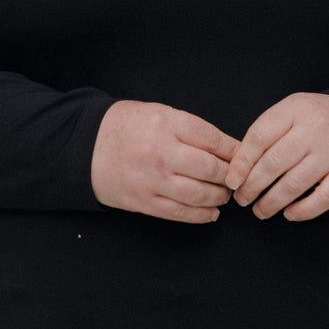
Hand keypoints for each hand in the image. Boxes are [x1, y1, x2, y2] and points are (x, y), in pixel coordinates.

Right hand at [91, 101, 239, 223]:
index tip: (243, 155)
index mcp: (166, 123)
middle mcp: (161, 151)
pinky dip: (201, 215)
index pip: (212, 139)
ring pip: (199, 193)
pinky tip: (212, 212)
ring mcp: (153, 179)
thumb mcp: (157, 113)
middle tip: (237, 176)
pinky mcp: (145, 201)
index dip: (233, 149)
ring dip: (219, 196)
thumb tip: (226, 147)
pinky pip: (180, 213)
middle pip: (210, 168)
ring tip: (225, 194)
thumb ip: (189, 128)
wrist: (85, 146)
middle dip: (229, 175)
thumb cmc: (125, 126)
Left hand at [225, 93, 328, 220]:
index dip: (242, 162)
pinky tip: (289, 214)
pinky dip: (303, 211)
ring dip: (272, 202)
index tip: (232, 181)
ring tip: (260, 211)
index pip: (260, 137)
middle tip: (243, 200)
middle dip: (252, 187)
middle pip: (274, 163)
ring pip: (295, 184)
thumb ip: (267, 132)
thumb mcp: (291, 111)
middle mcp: (314, 130)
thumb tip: (238, 167)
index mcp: (294, 110)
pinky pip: (323, 199)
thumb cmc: (315, 119)